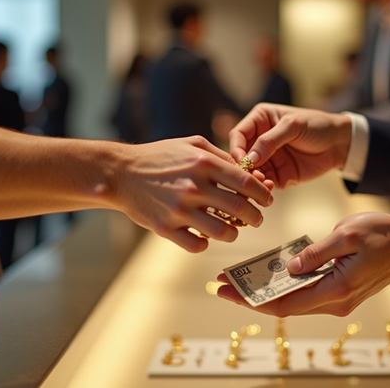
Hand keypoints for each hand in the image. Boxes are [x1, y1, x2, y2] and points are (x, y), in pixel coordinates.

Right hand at [112, 136, 273, 251]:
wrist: (121, 173)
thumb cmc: (160, 157)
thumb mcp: (192, 145)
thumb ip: (221, 156)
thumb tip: (248, 171)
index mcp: (203, 163)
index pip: (246, 182)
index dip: (263, 193)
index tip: (267, 199)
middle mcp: (194, 187)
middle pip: (240, 209)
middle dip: (255, 217)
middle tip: (256, 219)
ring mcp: (179, 209)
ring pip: (223, 232)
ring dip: (234, 233)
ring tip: (233, 230)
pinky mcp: (165, 228)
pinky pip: (197, 245)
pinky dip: (206, 243)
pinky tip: (204, 235)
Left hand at [216, 212, 389, 315]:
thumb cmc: (383, 235)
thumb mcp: (346, 235)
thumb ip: (315, 254)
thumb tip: (289, 267)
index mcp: (335, 290)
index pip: (284, 302)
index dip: (252, 299)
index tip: (226, 289)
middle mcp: (335, 301)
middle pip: (284, 305)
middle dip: (251, 296)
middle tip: (222, 284)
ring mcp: (338, 299)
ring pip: (293, 301)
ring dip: (266, 292)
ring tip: (240, 279)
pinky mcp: (340, 291)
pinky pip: (306, 293)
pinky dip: (285, 286)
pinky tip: (269, 275)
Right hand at [229, 103, 351, 188]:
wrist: (341, 143)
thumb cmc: (318, 126)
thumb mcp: (293, 126)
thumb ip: (270, 140)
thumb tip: (249, 159)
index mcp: (260, 120)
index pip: (238, 134)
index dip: (236, 148)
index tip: (240, 160)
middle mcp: (260, 140)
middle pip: (241, 156)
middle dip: (243, 167)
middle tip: (250, 175)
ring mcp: (268, 159)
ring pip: (251, 172)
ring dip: (253, 179)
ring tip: (262, 182)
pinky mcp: (278, 175)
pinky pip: (265, 183)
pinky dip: (265, 187)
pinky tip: (270, 187)